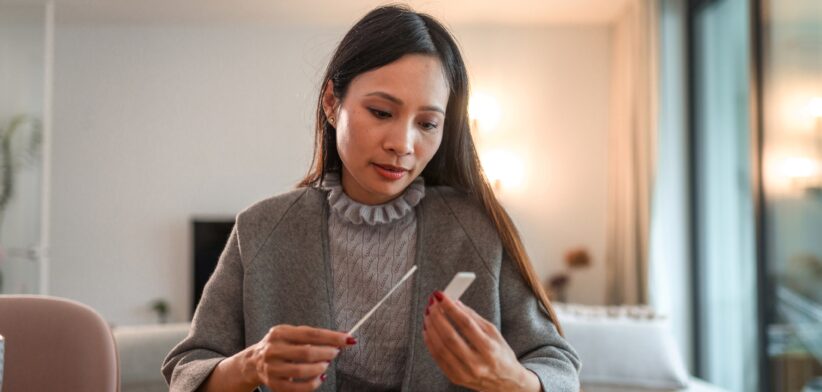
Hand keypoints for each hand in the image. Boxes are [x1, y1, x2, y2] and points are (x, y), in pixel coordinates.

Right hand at [246, 324, 354, 391]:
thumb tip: (343, 336)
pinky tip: (320, 378)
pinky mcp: (274, 384)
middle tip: (335, 353)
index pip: (310, 333)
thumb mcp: (292, 334)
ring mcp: (272, 368)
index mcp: (280, 332)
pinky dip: (313, 383)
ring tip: (326, 364)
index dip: (331, 337)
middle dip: (327, 353)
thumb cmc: (281, 345)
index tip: (347, 339)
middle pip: (306, 352)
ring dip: (320, 368)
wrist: (253, 362)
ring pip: (302, 371)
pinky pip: (298, 388)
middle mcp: (273, 349)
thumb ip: (315, 336)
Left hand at [423, 292, 540, 391]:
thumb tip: (455, 303)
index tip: (441, 296)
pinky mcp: (455, 378)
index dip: (451, 308)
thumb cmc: (501, 355)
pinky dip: (430, 342)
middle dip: (437, 317)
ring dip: (431, 328)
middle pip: (450, 337)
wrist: (506, 382)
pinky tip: (428, 330)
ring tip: (428, 314)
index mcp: (489, 349)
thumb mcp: (494, 333)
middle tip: (432, 304)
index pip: (466, 324)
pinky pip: (438, 358)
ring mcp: (465, 373)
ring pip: (440, 348)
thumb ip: (474, 317)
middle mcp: (477, 363)